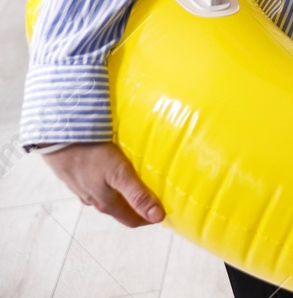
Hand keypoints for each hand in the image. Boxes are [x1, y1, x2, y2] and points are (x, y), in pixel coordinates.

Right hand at [40, 142, 164, 227]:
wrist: (58, 140)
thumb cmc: (92, 155)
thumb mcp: (120, 174)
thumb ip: (138, 195)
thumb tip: (158, 217)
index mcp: (107, 204)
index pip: (132, 220)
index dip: (149, 218)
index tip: (166, 211)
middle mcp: (95, 201)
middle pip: (121, 210)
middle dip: (139, 208)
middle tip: (158, 196)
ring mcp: (84, 189)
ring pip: (109, 198)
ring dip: (125, 196)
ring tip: (141, 183)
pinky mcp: (78, 177)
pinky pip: (98, 186)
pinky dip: (112, 185)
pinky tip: (116, 172)